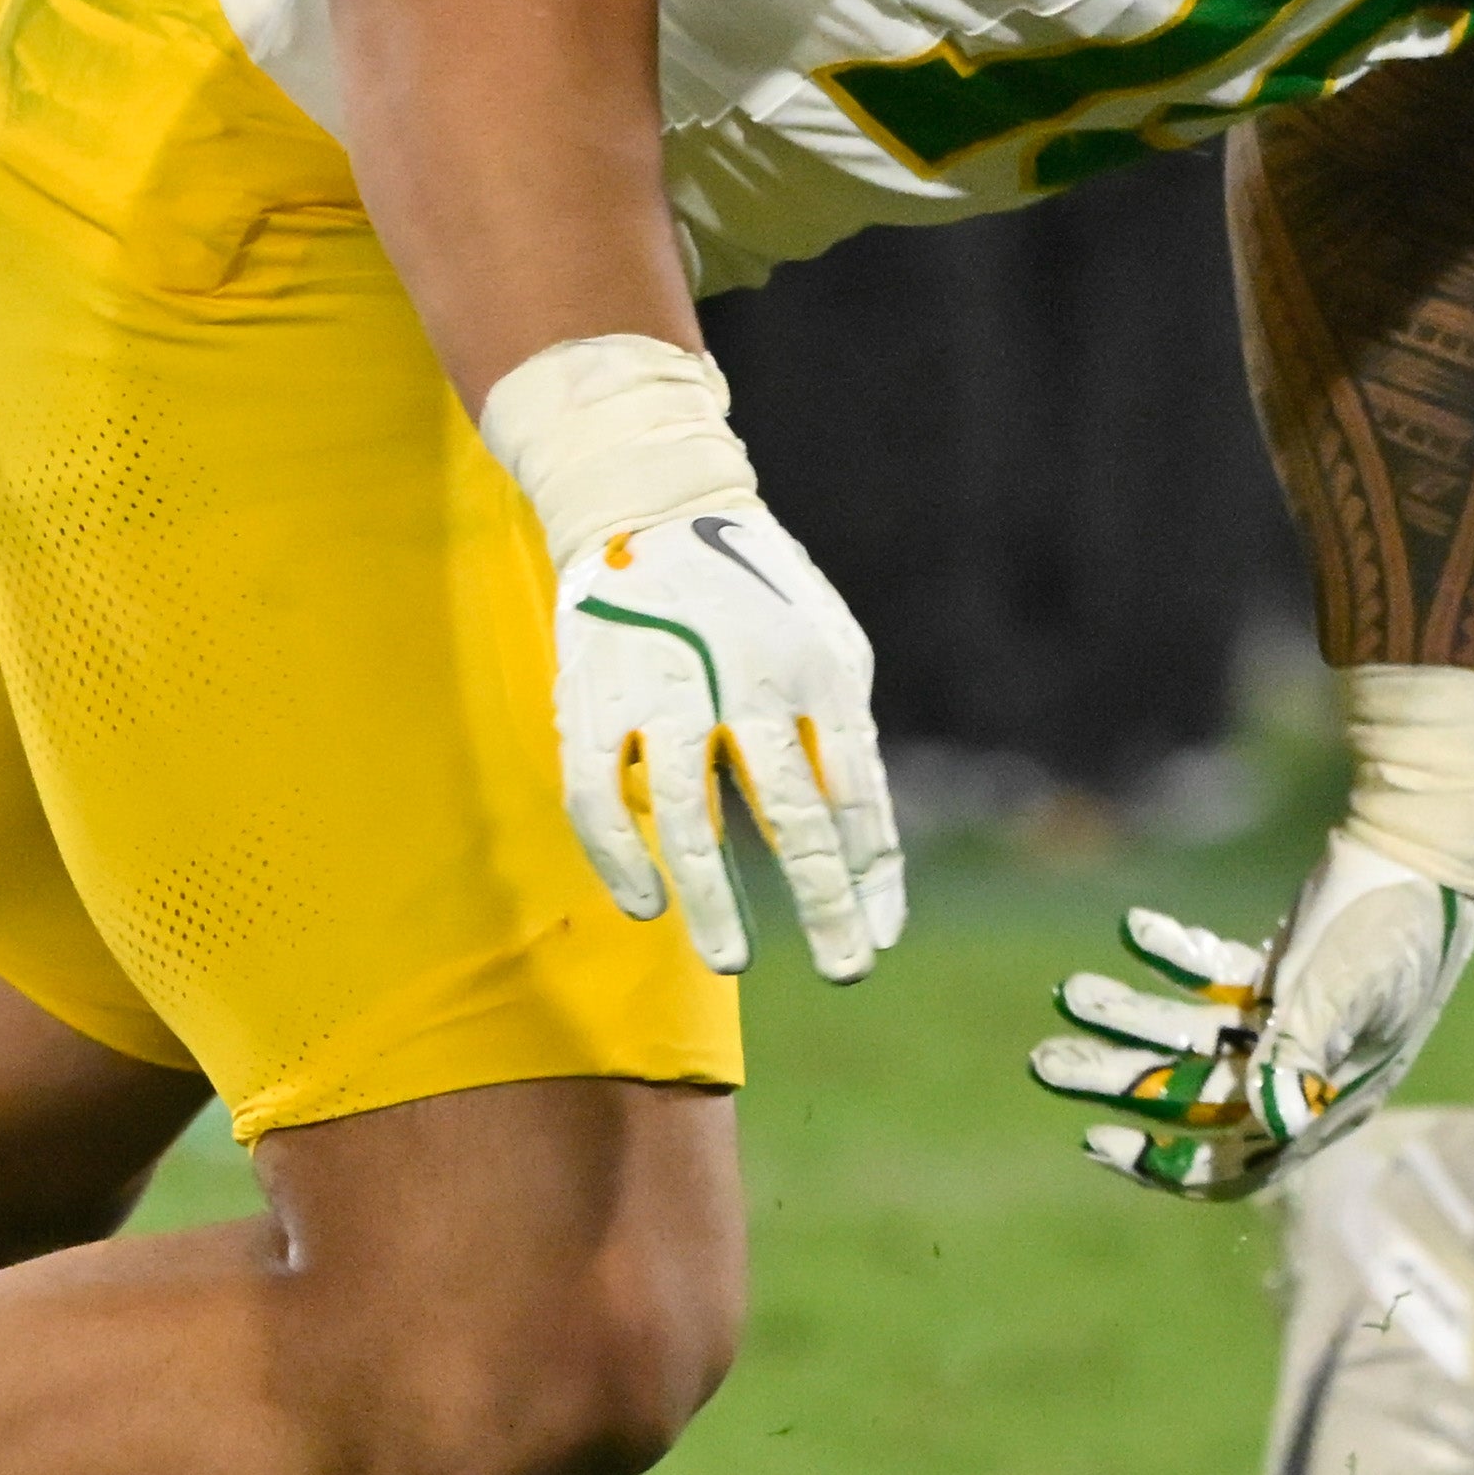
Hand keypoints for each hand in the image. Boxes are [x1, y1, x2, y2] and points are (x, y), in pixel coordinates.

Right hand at [548, 504, 903, 979]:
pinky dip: (618, 859)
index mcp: (819, 670)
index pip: (859, 792)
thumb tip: (858, 849)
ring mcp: (664, 691)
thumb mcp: (830, 646)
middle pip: (792, 813)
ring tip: (733, 960)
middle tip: (844, 971)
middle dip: (822, 902)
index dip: (874, 874)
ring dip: (713, 899)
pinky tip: (645, 905)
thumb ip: (843, 737)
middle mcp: (748, 681)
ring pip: (686, 819)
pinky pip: (598, 798)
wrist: (651, 503)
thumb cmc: (759, 595)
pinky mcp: (593, 700)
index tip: (880, 939)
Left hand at [1037, 823, 1473, 1200]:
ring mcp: (1291, 1021)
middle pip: (1194, 1095)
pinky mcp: (1282, 972)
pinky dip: (1175, 957)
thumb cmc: (1393, 925)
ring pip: (1192, 1037)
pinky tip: (1135, 926)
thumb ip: (1300, 1054)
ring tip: (1068, 992)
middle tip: (1044, 1062)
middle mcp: (1306, 1071)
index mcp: (1329, 1098)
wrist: (1426, 844)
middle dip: (1120, 1079)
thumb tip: (1268, 1123)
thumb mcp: (1344, 990)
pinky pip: (1214, 980)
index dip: (1166, 1163)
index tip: (1098, 1141)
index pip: (1239, 1160)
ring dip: (1130, 1015)